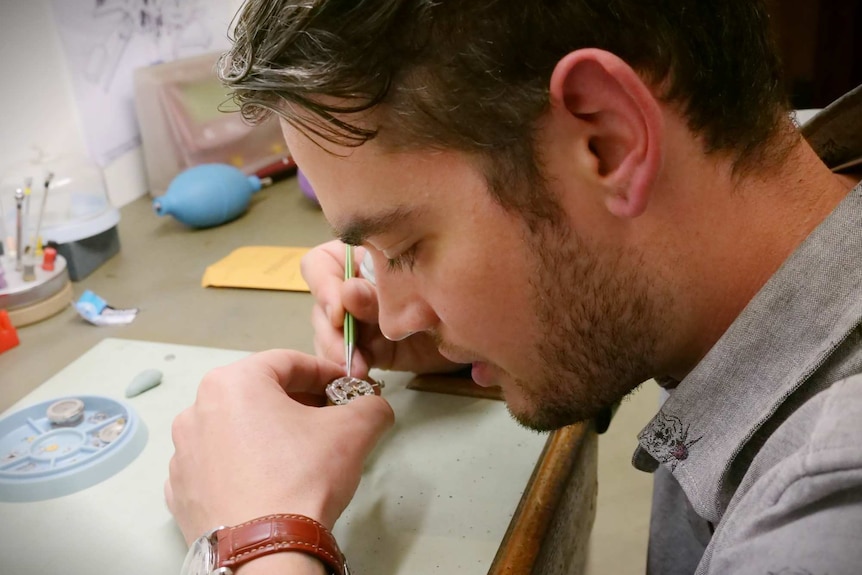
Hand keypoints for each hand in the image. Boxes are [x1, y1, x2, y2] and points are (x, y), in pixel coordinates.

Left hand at [165, 350, 393, 543]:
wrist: (265, 551)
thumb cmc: (301, 480)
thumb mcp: (354, 431)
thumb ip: (370, 405)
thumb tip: (373, 406)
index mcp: (234, 382)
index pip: (288, 362)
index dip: (324, 372)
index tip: (345, 388)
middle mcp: (198, 409)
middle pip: (258, 393)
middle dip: (297, 403)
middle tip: (327, 420)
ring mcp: (183, 452)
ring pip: (235, 427)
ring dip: (267, 433)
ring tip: (299, 456)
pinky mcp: (180, 489)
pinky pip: (217, 463)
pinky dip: (242, 465)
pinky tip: (268, 482)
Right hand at [302, 240, 459, 376]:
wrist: (480, 322)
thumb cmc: (451, 284)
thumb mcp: (420, 281)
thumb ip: (385, 285)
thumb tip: (350, 292)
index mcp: (363, 256)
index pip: (321, 265)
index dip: (322, 287)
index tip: (338, 312)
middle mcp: (354, 286)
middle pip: (320, 304)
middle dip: (331, 332)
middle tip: (347, 352)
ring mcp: (359, 320)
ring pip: (327, 334)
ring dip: (338, 353)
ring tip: (357, 368)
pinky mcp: (369, 349)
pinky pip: (345, 358)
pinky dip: (349, 369)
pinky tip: (363, 376)